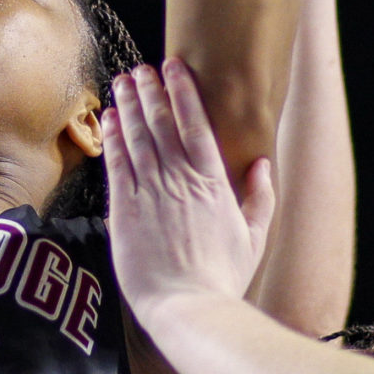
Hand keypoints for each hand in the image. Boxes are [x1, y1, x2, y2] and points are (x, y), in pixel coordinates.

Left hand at [103, 60, 274, 336]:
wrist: (187, 307)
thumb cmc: (222, 277)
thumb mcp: (254, 237)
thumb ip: (259, 197)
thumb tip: (264, 164)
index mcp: (212, 182)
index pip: (195, 123)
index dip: (183, 91)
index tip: (174, 66)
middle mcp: (179, 179)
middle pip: (160, 122)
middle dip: (150, 90)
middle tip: (142, 67)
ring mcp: (149, 192)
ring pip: (136, 136)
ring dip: (128, 105)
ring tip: (123, 81)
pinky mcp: (123, 210)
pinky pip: (117, 163)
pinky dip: (112, 136)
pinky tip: (109, 118)